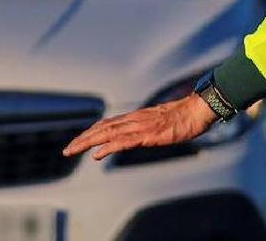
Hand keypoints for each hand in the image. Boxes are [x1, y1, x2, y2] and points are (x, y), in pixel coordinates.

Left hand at [62, 93, 217, 160]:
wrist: (198, 111)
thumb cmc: (185, 118)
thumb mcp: (163, 124)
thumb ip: (150, 129)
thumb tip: (144, 135)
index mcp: (137, 117)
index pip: (108, 124)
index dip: (91, 132)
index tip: (79, 141)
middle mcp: (134, 119)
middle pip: (102, 128)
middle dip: (82, 138)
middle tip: (67, 149)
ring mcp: (140, 126)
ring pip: (107, 133)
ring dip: (87, 142)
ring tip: (72, 150)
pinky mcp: (147, 134)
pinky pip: (123, 142)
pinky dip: (107, 147)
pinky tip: (97, 154)